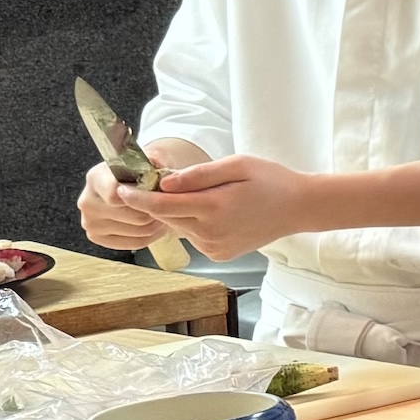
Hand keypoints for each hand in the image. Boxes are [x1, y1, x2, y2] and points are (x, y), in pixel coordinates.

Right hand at [76, 164, 177, 252]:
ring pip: (138, 231)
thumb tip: (156, 164)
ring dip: (157, 223)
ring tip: (163, 212)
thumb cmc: (143, 171)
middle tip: (169, 205)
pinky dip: (151, 236)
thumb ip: (154, 160)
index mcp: (96, 177)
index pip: (116, 195)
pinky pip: (135, 243)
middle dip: (156, 211)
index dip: (143, 196)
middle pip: (133, 216)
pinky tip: (155, 224)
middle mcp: (87, 201)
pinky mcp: (97, 237)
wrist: (134, 184)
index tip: (158, 192)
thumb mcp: (150, 159)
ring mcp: (90, 222)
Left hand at [138, 155, 312, 261]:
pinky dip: (194, 223)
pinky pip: (194, 236)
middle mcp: (210, 233)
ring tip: (199, 195)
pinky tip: (213, 211)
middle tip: (161, 182)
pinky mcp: (219, 254)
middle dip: (158, 201)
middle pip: (167, 216)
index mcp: (214, 208)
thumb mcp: (237, 165)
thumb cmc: (272, 181)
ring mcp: (214, 247)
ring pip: (179, 227)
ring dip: (178, 212)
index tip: (120, 188)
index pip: (161, 205)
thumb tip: (164, 183)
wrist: (300, 208)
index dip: (137, 197)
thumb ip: (199, 175)